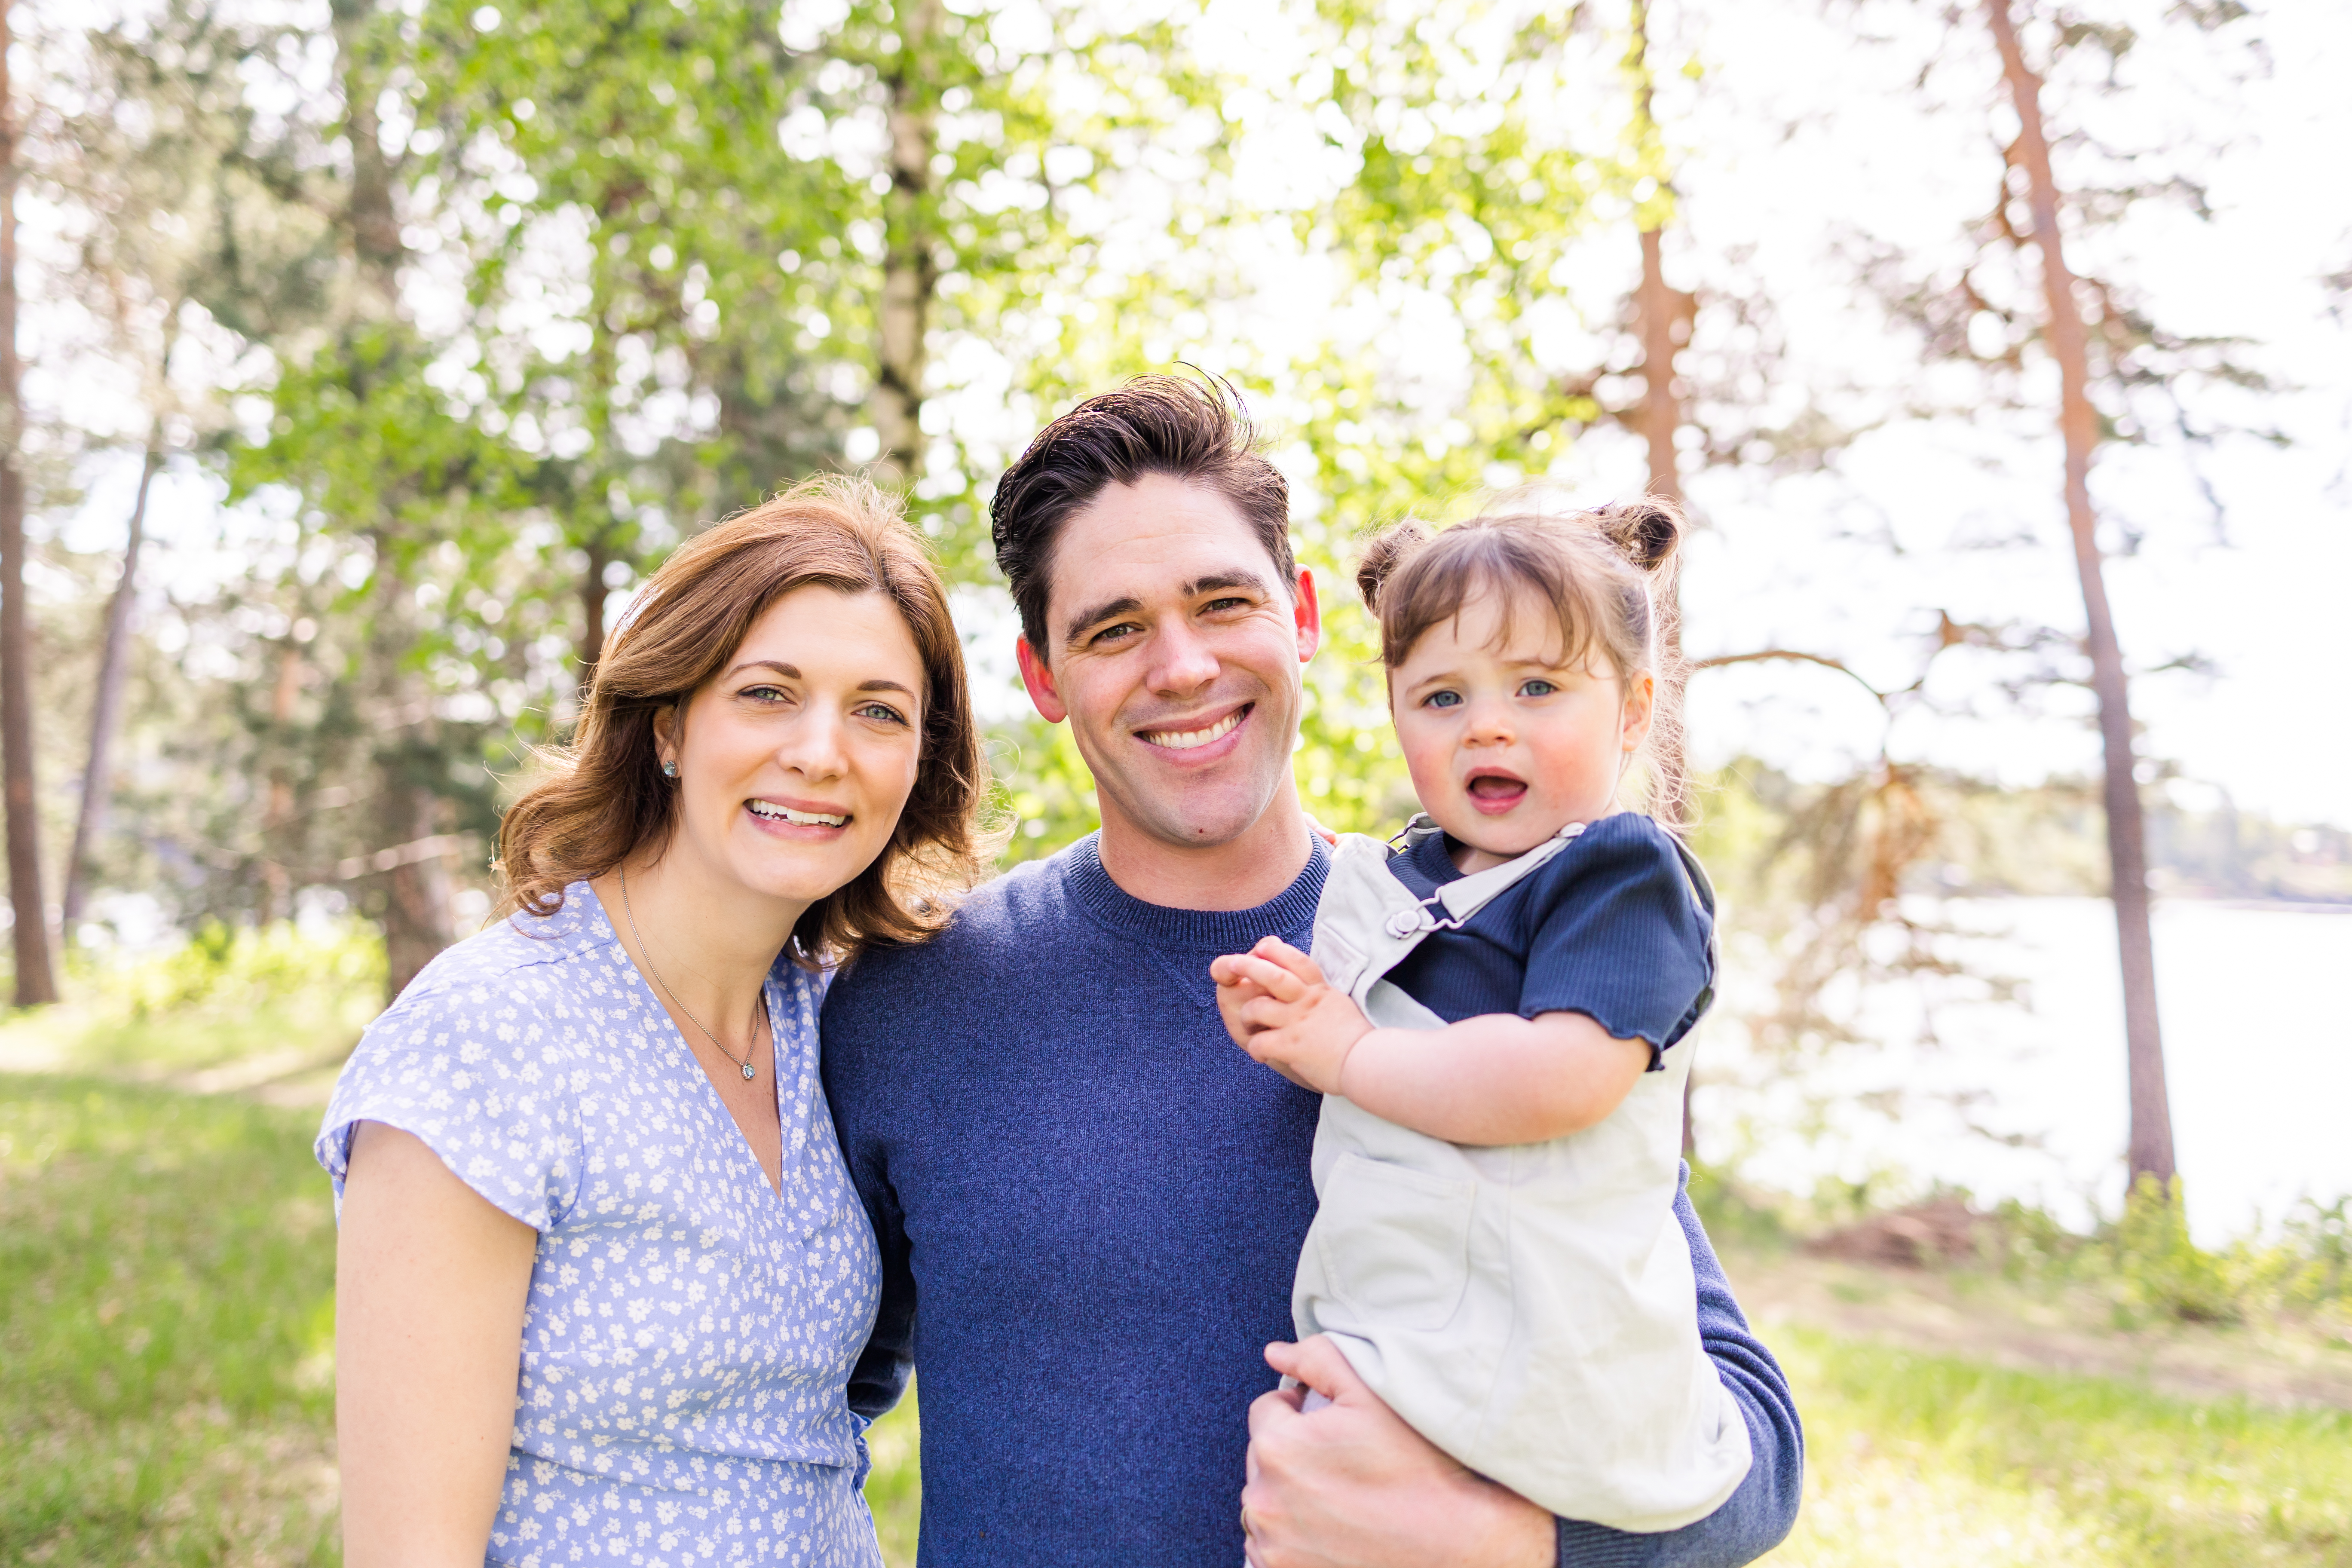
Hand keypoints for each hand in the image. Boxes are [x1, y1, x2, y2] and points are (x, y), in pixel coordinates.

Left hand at [1209, 937, 1372, 1095]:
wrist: (1367, 1063)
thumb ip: (1318, 993)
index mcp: (1319, 990)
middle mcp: (1306, 1001)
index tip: (1262, 946)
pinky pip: (1259, 1042)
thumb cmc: (1353, 1038)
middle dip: (1246, 966)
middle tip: (1230, 964)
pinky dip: (1255, 1049)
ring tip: (1250, 1027)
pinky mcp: (1292, 1046)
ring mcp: (1298, 1022)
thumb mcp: (1337, 1004)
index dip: (1275, 950)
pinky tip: (1261, 1054)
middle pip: (1271, 975)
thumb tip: (1303, 986)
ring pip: (1256, 1008)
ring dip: (1246, 1017)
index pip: (1295, 960)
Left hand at [1241, 1337, 1553, 1567]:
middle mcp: (1263, 1500)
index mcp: (1278, 1448)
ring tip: (1338, 1493)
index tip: (1331, 1424)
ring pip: (1264, 1501)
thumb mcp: (1371, 1395)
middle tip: (1339, 1459)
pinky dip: (1290, 1533)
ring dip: (1287, 1493)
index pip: (1266, 1410)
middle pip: (1262, 1456)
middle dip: (1291, 1450)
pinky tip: (1331, 1526)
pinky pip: (1268, 1544)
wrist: (1453, 1542)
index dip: (1299, 1409)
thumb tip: (1275, 1353)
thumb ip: (1317, 1360)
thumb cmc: (1416, 1467)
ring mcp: (1272, 1545)